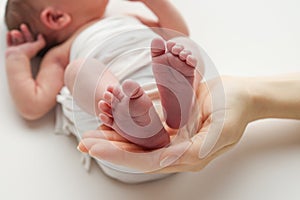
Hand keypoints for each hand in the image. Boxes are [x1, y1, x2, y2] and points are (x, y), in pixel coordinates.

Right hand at [6, 24, 45, 58]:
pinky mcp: (11, 50)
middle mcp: (24, 49)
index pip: (30, 39)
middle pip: (23, 39)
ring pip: (17, 40)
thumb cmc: (26, 52)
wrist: (16, 57)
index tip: (24, 26)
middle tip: (21, 26)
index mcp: (31, 48)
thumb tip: (41, 35)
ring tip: (13, 31)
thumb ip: (41, 41)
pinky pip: (9, 42)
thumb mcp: (36, 46)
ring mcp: (17, 49)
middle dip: (22, 33)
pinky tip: (8, 33)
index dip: (28, 32)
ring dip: (16, 34)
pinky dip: (9, 37)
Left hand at [77, 76, 253, 172]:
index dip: (119, 155)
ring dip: (114, 134)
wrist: (242, 94)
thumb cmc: (236, 109)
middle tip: (84, 143)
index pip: (146, 161)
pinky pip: (145, 122)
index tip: (95, 148)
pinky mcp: (171, 120)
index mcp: (187, 155)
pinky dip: (127, 118)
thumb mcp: (222, 130)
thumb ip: (197, 148)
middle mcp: (176, 148)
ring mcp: (172, 135)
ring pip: (137, 138)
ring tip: (91, 130)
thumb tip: (167, 160)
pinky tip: (111, 114)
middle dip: (110, 147)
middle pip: (136, 151)